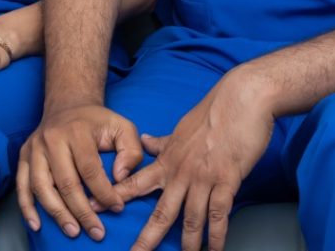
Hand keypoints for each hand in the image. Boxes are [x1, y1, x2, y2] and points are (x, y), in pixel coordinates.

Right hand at [16, 101, 144, 240]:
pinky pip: (21, 184)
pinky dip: (27, 207)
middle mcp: (51, 139)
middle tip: (97, 232)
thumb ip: (130, 151)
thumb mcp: (123, 127)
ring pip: (41, 186)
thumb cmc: (97, 121)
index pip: (90, 169)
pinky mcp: (24, 156)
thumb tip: (119, 177)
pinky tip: (36, 224)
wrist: (67, 104)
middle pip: (65, 182)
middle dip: (82, 211)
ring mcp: (34, 148)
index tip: (117, 208)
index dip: (104, 193)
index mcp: (77, 131)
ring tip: (73, 231)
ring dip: (57, 213)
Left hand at [112, 72, 275, 250]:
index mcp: (168, 159)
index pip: (136, 182)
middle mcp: (181, 172)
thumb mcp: (181, 128)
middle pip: (161, 212)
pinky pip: (219, 214)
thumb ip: (162, 142)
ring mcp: (203, 177)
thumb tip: (145, 141)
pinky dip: (217, 235)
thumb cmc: (213, 112)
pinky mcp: (227, 180)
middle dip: (147, 237)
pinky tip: (215, 249)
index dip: (115, 197)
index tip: (93, 207)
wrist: (240, 99)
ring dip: (189, 243)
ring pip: (191, 218)